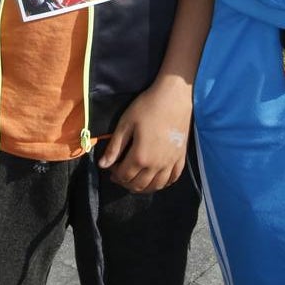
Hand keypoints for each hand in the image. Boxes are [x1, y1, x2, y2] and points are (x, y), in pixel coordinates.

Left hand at [98, 77, 192, 192]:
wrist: (174, 97)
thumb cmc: (147, 107)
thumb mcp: (126, 123)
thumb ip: (114, 147)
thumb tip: (103, 165)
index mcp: (140, 157)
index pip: (124, 176)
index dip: (115, 174)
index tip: (111, 166)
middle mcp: (156, 166)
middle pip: (139, 185)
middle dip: (126, 183)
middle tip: (120, 174)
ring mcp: (170, 163)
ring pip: (156, 186)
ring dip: (143, 188)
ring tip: (136, 180)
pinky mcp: (181, 158)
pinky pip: (173, 179)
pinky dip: (163, 184)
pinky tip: (157, 179)